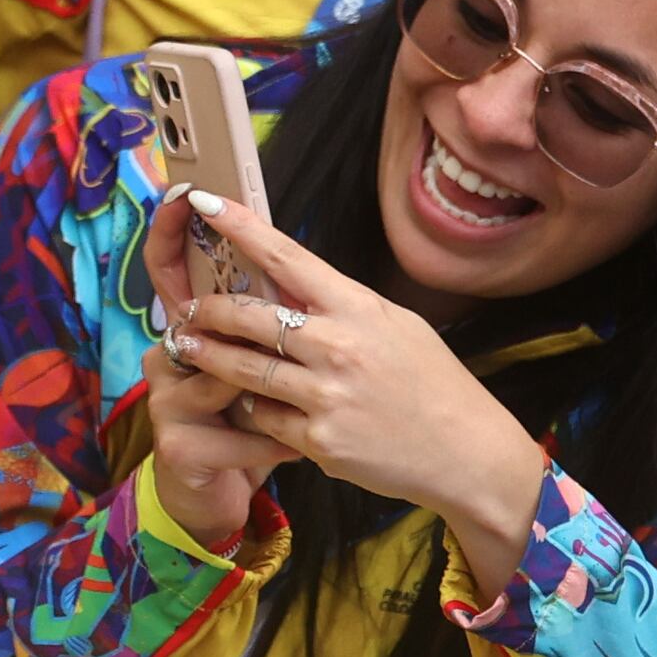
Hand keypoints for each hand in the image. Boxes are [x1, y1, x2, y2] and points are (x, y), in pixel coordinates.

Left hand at [145, 192, 550, 581]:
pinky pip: (265, 417)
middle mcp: (339, 347)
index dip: (241, 227)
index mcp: (358, 308)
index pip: (288, 257)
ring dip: (208, 358)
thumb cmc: (433, 384)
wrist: (468, 453)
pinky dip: (254, 409)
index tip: (204, 203)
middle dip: (208, 311)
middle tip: (187, 310)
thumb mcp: (397, 326)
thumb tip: (292, 282)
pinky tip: (248, 403)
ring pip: (243, 369)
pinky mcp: (319, 441)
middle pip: (248, 317)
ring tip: (188, 348)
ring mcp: (327, 396)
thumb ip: (343, 306)